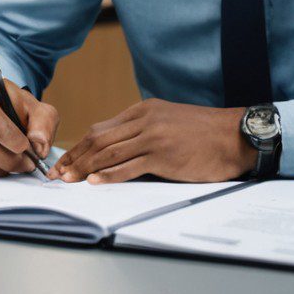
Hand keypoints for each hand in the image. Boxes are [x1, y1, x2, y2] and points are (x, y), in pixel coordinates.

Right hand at [0, 80, 56, 177]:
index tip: (26, 146)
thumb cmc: (16, 111)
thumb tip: (38, 143)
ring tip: (14, 157)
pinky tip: (0, 160)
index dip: (11, 137)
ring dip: (8, 168)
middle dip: (16, 159)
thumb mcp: (35, 108)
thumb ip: (44, 122)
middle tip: (29, 160)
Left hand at [52, 100, 252, 183]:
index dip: (79, 146)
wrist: (236, 135)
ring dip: (84, 168)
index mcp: (142, 110)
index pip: (100, 129)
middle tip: (57, 173)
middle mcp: (144, 120)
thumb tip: (117, 148)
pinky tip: (94, 182)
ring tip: (68, 180)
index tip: (64, 160)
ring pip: (109, 153)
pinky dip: (108, 175)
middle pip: (98, 140)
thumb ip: (143, 129)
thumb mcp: (168, 121)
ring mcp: (153, 137)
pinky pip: (129, 166)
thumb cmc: (204, 133)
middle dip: (74, 157)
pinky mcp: (163, 155)